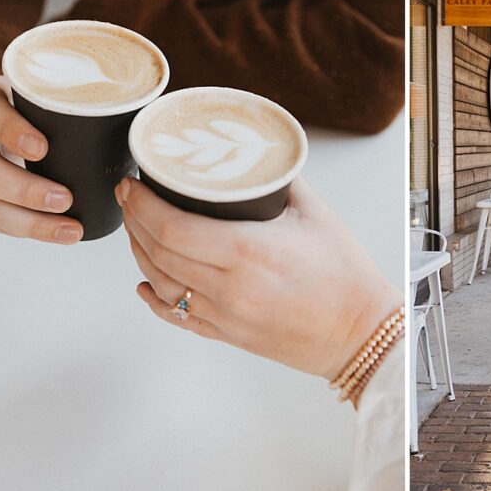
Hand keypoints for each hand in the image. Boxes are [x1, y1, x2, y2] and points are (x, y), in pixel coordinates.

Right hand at [0, 76, 81, 242]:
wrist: (7, 119)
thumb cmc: (39, 104)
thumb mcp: (47, 92)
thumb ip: (75, 98)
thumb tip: (132, 112)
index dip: (10, 131)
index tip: (43, 148)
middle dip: (22, 189)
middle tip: (65, 198)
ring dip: (28, 221)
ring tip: (71, 229)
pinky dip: (27, 231)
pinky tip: (60, 234)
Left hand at [118, 176, 400, 380]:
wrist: (360, 331)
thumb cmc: (344, 274)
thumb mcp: (315, 213)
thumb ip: (278, 180)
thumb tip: (250, 156)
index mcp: (248, 251)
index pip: (172, 227)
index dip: (142, 205)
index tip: (132, 184)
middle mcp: (229, 287)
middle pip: (158, 252)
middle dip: (134, 220)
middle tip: (130, 197)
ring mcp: (224, 315)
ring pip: (161, 283)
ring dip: (140, 253)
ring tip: (136, 228)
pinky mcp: (227, 334)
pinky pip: (177, 316)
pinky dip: (155, 297)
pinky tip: (146, 282)